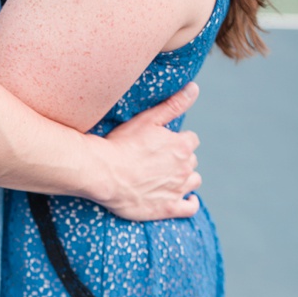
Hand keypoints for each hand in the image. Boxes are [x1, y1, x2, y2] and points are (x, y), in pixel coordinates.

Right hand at [91, 82, 202, 220]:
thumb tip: (195, 88)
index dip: (176, 142)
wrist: (102, 173)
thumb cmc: (120, 144)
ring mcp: (177, 188)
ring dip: (185, 178)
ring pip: (193, 181)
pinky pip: (190, 207)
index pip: (190, 140)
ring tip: (168, 179)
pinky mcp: (168, 208)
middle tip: (158, 162)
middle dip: (179, 160)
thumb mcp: (147, 119)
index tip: (162, 145)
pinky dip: (190, 202)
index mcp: (182, 145)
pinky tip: (186, 199)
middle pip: (191, 161)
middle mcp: (185, 167)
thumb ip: (174, 105)